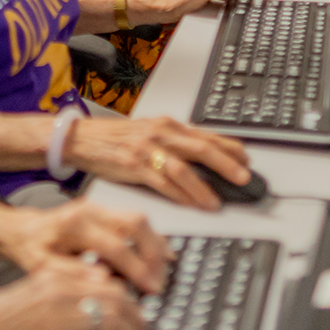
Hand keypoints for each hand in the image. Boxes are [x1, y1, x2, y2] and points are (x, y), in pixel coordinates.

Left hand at [0, 196, 171, 291]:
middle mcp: (91, 211)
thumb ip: (71, 273)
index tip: (151, 289)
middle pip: (135, 224)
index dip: (137, 269)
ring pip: (139, 219)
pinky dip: (150, 238)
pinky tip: (160, 256)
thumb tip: (104, 280)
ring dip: (156, 245)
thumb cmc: (31, 250)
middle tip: (160, 281)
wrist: (23, 230)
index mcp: (75, 225)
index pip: (116, 246)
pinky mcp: (105, 210)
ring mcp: (100, 207)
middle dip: (153, 254)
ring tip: (163, 271)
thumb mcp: (41, 267)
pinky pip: (135, 221)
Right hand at [0, 259, 144, 329]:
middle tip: (142, 329)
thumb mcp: (27, 289)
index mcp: (52, 278)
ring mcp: (60, 325)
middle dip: (136, 317)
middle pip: (117, 300)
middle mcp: (59, 296)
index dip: (126, 297)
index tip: (132, 308)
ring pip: (115, 324)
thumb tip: (99, 282)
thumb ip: (62, 284)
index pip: (106, 282)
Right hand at [62, 117, 253, 211]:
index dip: (230, 148)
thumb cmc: (116, 139)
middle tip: (243, 178)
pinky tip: (190, 204)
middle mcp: (160, 133)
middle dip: (226, 164)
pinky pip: (161, 183)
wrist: (82, 138)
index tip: (246, 160)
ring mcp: (147, 149)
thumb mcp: (150, 133)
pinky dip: (179, 195)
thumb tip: (206, 156)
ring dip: (203, 187)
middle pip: (201, 148)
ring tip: (216, 201)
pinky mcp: (133, 165)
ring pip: (183, 168)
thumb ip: (176, 142)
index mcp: (168, 125)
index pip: (207, 134)